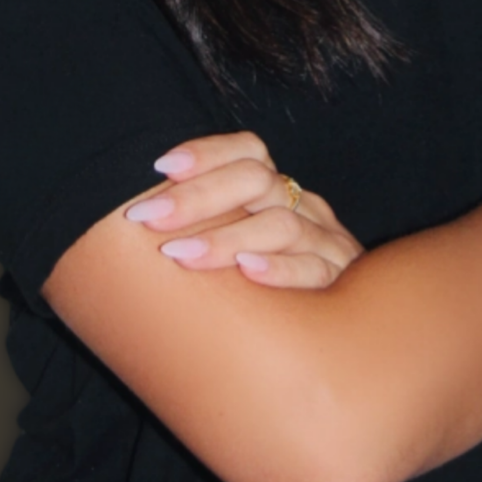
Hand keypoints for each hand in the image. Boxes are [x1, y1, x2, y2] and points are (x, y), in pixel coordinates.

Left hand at [124, 131, 363, 288]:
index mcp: (277, 189)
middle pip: (255, 180)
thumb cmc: (268, 286)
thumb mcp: (241, 243)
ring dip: (226, 237)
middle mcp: (303, 205)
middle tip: (148, 217)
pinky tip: (248, 271)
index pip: (247, 150)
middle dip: (197, 197)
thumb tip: (135, 223)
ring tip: (181, 253)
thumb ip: (204, 227)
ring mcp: (325, 240)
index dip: (205, 152)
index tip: (160, 165)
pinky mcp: (340, 281)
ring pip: (280, 223)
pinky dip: (281, 268)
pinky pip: (315, 269)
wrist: (346, 330)